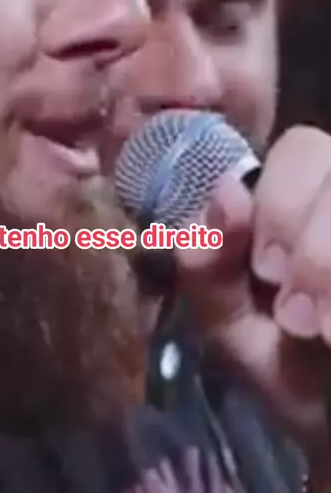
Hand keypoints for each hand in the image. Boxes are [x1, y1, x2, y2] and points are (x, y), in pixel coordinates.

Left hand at [173, 126, 330, 478]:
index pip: (302, 148)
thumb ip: (209, 264)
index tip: (265, 271)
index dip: (281, 199)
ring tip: (325, 333)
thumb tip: (225, 191)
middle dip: (314, 240)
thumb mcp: (236, 328)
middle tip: (297, 314)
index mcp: (308, 202)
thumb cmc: (300, 379)